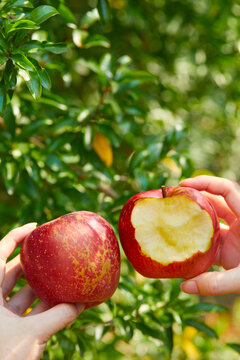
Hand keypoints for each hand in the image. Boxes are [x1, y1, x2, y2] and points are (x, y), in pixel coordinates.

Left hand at [0, 223, 84, 359]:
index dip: (15, 236)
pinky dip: (44, 308)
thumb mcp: (31, 335)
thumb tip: (83, 301)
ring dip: (43, 288)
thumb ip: (59, 316)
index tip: (36, 227)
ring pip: (22, 294)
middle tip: (53, 254)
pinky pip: (28, 313)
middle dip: (34, 263)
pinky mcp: (9, 331)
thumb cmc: (2, 357)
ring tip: (63, 278)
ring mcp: (1, 317)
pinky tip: (63, 305)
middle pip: (12, 272)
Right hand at [180, 175, 239, 295]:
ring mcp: (236, 236)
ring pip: (212, 220)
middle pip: (216, 202)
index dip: (206, 182)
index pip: (227, 190)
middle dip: (195, 198)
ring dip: (194, 220)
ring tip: (173, 218)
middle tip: (173, 199)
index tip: (184, 183)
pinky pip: (212, 240)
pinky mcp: (231, 249)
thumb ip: (216, 283)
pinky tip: (183, 246)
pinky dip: (198, 242)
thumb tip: (185, 286)